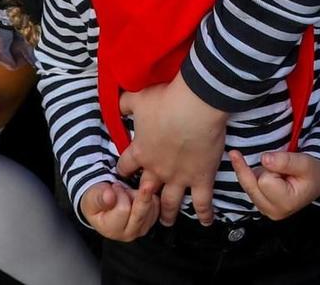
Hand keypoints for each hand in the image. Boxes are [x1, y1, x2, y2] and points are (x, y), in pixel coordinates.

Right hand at [79, 179, 159, 241]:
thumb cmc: (96, 202)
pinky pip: (156, 204)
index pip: (124, 208)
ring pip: (150, 205)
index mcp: (112, 230)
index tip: (112, 189)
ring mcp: (141, 229)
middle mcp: (128, 234)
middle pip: (141, 210)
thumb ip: (99, 197)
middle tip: (123, 187)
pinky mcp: (150, 222)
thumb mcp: (92, 198)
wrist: (102, 203)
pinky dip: (149, 196)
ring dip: (140, 195)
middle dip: (134, 193)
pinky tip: (136, 196)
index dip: (119, 193)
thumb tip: (109, 197)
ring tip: (126, 194)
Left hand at [115, 75, 228, 225]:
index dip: (123, 171)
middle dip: (143, 200)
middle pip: (145, 192)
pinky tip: (205, 222)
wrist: (195, 106)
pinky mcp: (200, 178)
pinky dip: (204, 214)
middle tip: (143, 206)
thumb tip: (114, 104)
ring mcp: (179, 177)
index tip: (124, 174)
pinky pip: (202, 202)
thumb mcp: (138, 98)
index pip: (125, 167)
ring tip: (166, 222)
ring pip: (170, 203)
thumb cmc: (166, 100)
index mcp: (140, 152)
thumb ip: (123, 104)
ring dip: (167, 214)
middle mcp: (157, 170)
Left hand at [229, 149, 319, 220]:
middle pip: (251, 183)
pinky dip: (253, 175)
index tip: (288, 169)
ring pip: (247, 182)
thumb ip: (285, 160)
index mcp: (286, 204)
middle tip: (281, 171)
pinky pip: (246, 184)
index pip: (265, 181)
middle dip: (264, 170)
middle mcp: (273, 211)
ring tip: (278, 173)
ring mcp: (264, 209)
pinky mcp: (259, 204)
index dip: (274, 167)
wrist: (316, 181)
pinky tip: (267, 174)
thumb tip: (264, 159)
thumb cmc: (312, 173)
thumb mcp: (305, 163)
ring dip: (258, 172)